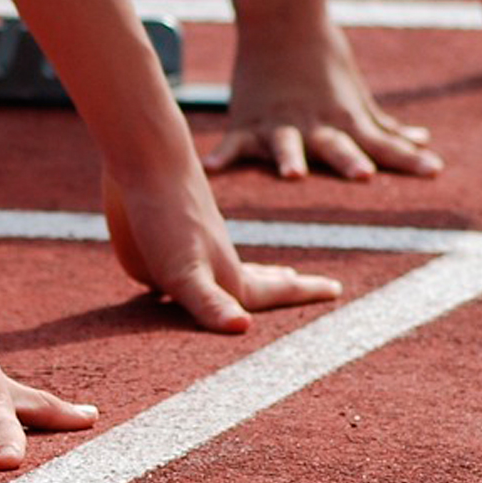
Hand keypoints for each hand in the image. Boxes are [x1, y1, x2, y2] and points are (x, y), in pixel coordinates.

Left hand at [102, 155, 341, 333]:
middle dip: (282, 287)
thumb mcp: (184, 273)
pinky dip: (201, 266)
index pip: (274, 292)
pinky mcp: (165, 234)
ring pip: (230, 269)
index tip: (336, 289)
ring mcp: (193, 247)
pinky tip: (190, 266)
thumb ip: (211, 304)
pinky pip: (191, 258)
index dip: (304, 293)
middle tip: (303, 283)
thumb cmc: (165, 219)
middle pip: (257, 281)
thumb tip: (240, 326)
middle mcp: (215, 263)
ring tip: (269, 272)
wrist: (144, 156)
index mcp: (227, 277)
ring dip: (252, 274)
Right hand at [204, 18, 443, 179]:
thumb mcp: (357, 98)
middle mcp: (315, 125)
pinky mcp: (247, 123)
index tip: (433, 170)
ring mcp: (280, 124)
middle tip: (363, 176)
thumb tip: (423, 141)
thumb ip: (386, 128)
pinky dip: (223, 156)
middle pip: (336, 146)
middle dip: (349, 160)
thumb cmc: (325, 64)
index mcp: (345, 121)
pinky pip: (235, 145)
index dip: (407, 159)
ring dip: (290, 158)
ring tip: (293, 175)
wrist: (282, 21)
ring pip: (287, 144)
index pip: (384, 145)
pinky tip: (213, 170)